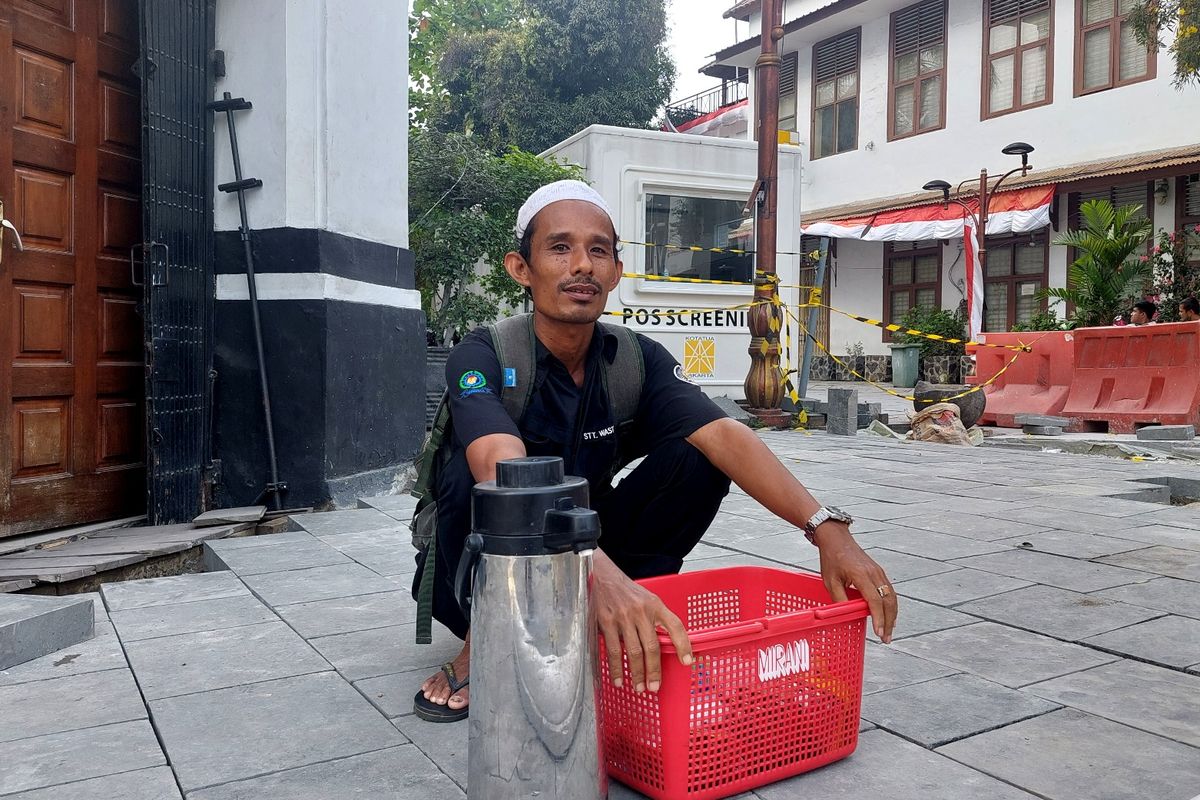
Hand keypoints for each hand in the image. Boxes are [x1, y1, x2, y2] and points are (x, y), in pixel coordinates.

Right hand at [592, 551, 692, 691]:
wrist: (602, 576)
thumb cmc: (627, 591)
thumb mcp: (648, 599)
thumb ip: (657, 619)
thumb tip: (667, 645)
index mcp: (655, 605)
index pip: (675, 625)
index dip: (683, 645)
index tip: (688, 661)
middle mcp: (641, 611)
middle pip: (652, 646)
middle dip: (654, 670)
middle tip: (654, 686)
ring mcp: (624, 618)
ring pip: (634, 652)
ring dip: (637, 673)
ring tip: (639, 687)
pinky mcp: (607, 622)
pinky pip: (613, 650)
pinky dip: (617, 668)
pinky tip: (619, 678)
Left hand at [812, 522, 897, 642]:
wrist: (837, 538)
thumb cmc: (831, 558)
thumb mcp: (830, 580)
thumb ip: (839, 599)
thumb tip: (846, 616)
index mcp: (861, 574)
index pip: (874, 600)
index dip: (877, 618)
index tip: (878, 632)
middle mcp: (874, 573)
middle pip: (888, 601)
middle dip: (888, 622)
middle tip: (885, 638)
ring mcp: (878, 571)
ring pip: (892, 597)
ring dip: (892, 615)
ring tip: (888, 631)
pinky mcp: (879, 572)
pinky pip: (889, 591)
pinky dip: (891, 605)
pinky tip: (888, 616)